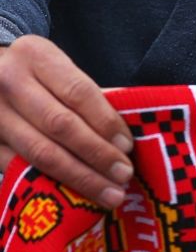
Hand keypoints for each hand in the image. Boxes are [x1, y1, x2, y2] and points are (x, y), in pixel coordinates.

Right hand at [0, 35, 132, 208]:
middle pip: (61, 125)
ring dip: (81, 177)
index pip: (78, 92)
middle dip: (98, 155)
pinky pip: (21, 168)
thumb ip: (87, 98)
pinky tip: (77, 196)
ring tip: (110, 194)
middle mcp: (8, 81)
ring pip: (41, 152)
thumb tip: (124, 142)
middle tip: (124, 176)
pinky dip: (52, 184)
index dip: (106, 123)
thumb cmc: (38, 76)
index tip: (127, 147)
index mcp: (35, 56)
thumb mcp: (59, 69)